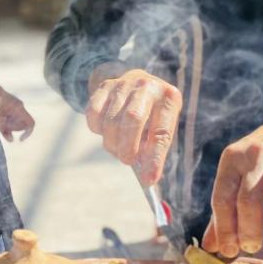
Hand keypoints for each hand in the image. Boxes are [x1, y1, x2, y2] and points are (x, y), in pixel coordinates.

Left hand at [0, 84, 34, 140]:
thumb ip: (5, 131)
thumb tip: (11, 140)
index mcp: (19, 109)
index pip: (31, 124)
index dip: (27, 133)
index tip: (19, 139)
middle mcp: (20, 106)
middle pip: (23, 122)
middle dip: (14, 128)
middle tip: (3, 127)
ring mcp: (15, 103)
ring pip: (17, 118)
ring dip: (10, 123)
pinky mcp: (10, 101)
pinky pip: (13, 113)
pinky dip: (7, 118)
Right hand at [86, 68, 181, 184]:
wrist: (139, 83)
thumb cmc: (153, 114)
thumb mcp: (161, 127)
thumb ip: (153, 149)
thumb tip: (144, 177)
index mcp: (169, 98)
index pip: (162, 132)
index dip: (154, 158)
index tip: (149, 180)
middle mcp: (146, 87)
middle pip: (132, 119)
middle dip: (127, 147)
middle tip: (126, 161)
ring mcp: (123, 84)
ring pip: (110, 120)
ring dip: (111, 142)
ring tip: (118, 148)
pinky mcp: (104, 87)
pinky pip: (93, 114)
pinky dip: (97, 129)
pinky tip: (106, 131)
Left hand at [202, 111, 262, 257]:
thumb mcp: (240, 177)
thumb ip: (225, 211)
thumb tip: (211, 246)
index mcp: (230, 160)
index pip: (221, 198)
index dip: (223, 228)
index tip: (227, 251)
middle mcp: (251, 154)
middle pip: (245, 198)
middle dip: (246, 229)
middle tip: (250, 247)